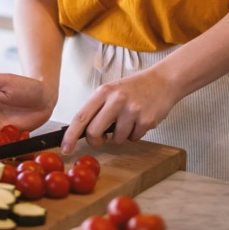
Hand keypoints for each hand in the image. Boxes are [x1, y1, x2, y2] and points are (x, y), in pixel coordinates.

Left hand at [60, 65, 177, 154]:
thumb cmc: (134, 88)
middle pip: (94, 132)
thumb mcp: (111, 91)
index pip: (81, 117)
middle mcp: (116, 100)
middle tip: (102, 138)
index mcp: (103, 92)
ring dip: (120, 136)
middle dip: (96, 140)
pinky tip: (139, 120)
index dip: (70, 136)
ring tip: (128, 120)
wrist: (163, 81)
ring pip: (116, 139)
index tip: (65, 149)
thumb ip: (98, 109)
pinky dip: (135, 134)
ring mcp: (132, 110)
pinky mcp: (146, 120)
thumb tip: (82, 131)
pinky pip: (133, 138)